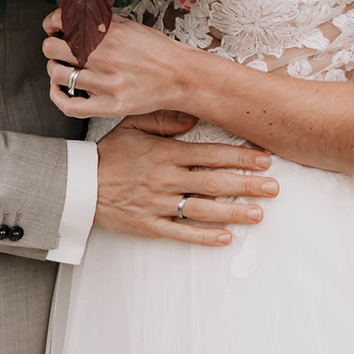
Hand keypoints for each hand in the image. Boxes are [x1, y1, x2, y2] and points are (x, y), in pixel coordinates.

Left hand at [44, 10, 194, 117]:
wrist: (181, 76)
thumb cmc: (157, 52)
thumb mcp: (130, 26)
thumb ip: (101, 22)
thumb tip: (76, 16)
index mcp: (108, 33)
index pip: (61, 22)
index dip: (51, 24)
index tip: (53, 28)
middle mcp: (104, 56)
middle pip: (52, 48)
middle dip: (52, 46)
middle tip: (58, 49)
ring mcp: (106, 83)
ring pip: (57, 74)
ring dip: (55, 69)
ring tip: (63, 68)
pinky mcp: (109, 106)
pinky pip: (70, 105)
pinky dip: (57, 96)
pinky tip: (60, 89)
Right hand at [94, 109, 278, 248]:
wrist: (79, 185)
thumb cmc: (108, 154)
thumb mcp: (133, 125)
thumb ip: (165, 119)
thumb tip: (194, 116)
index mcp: (165, 153)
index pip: (210, 154)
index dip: (239, 157)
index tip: (264, 159)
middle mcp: (166, 179)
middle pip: (214, 183)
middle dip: (247, 184)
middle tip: (274, 187)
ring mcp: (159, 204)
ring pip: (203, 209)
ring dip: (234, 212)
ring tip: (259, 214)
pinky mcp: (150, 225)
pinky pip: (181, 232)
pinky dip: (204, 236)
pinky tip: (226, 237)